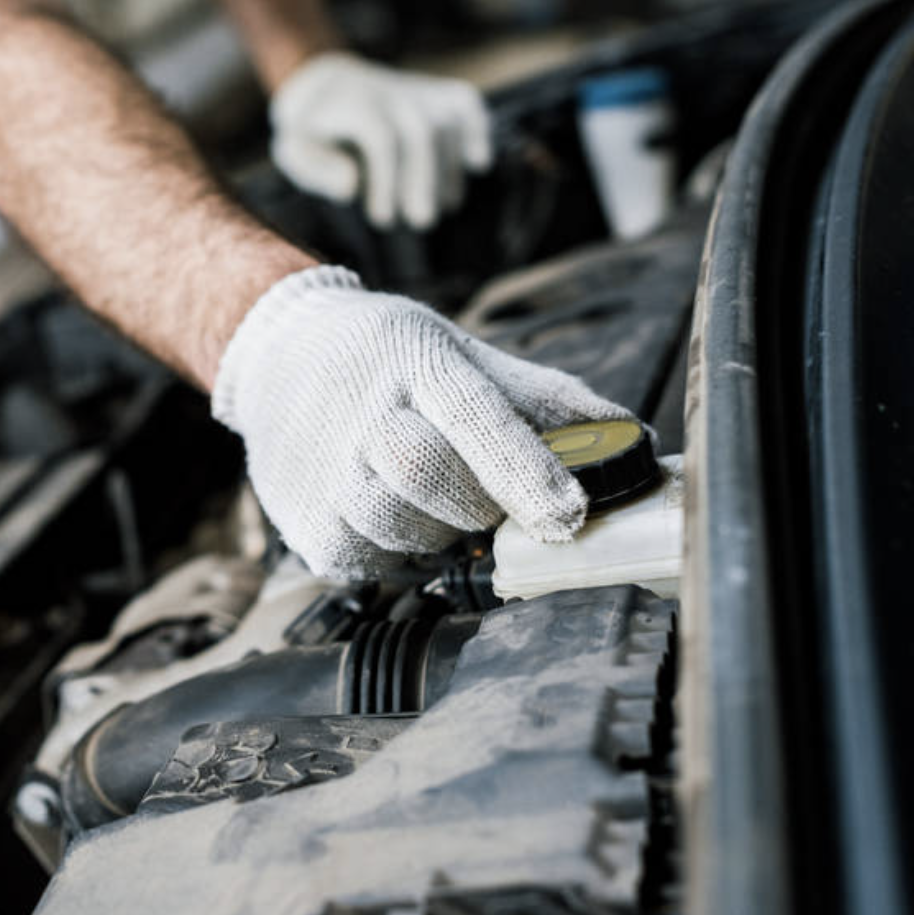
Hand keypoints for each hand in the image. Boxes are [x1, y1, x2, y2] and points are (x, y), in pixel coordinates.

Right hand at [211, 266, 631, 579]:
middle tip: (486, 497)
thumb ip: (547, 402)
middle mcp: (362, 409)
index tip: (566, 515)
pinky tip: (389, 512)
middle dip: (476, 501)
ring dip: (435, 529)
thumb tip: (634, 441)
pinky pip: (370, 562)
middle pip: (426, 474)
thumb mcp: (466, 355)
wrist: (279, 352)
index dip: (524, 470)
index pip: (474, 416)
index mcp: (419, 360)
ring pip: (399, 528)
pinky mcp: (302, 520)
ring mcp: (325, 467)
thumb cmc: (391, 358)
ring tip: (429, 498)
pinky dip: (396, 550)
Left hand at [269, 52, 492, 230]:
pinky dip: (478, 129)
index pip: (380, 139)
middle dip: (423, 180)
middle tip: (420, 221)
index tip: (381, 218)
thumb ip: (315, 167)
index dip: (386, 181)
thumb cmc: (312, 130)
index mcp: (352, 103)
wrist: (328, 86)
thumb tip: (351, 186)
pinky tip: (477, 164)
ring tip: (442, 206)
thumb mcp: (293, 149)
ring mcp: (416, 89)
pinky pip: (465, 102)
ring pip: (445, 121)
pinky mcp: (436, 92)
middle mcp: (388, 90)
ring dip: (448, 169)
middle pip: (419, 131)